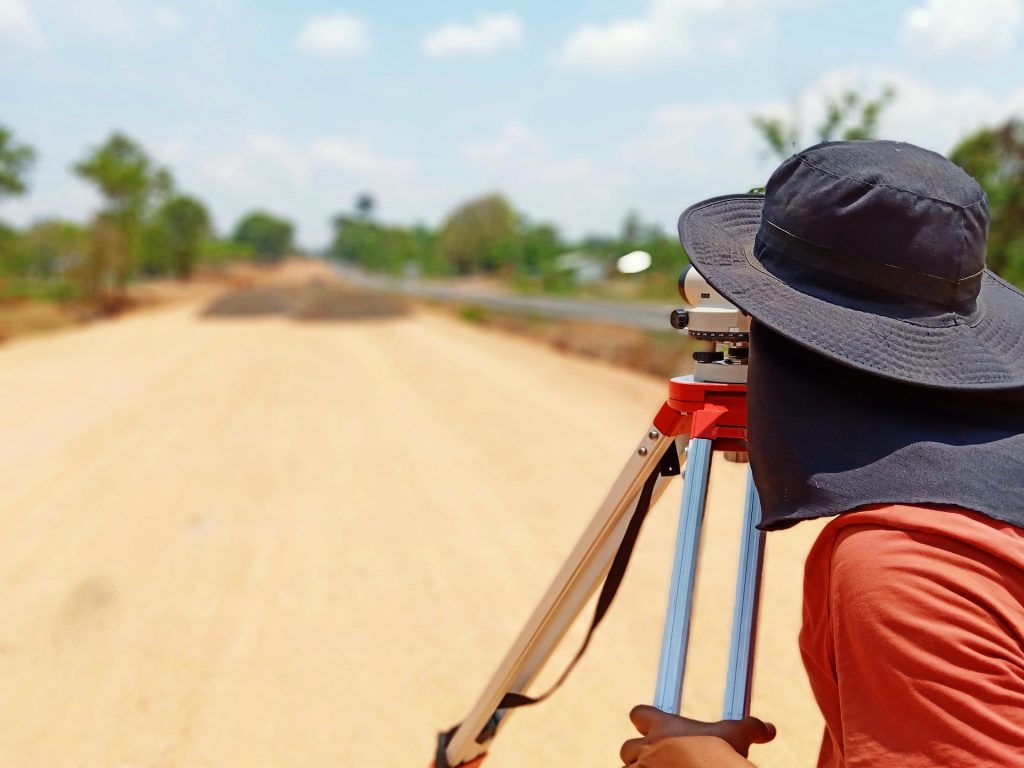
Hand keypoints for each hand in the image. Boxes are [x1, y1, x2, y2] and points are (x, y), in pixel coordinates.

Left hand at [620, 705, 775, 766]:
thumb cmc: (720, 753)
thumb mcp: (737, 735)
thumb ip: (751, 728)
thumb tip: (769, 729)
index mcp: (663, 727)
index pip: (639, 713)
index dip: (645, 720)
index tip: (650, 726)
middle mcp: (646, 747)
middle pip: (628, 747)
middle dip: (639, 755)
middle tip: (657, 763)